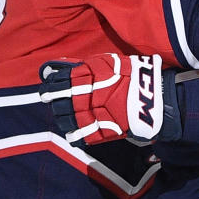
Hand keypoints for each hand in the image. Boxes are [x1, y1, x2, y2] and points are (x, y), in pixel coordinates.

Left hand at [38, 53, 180, 144]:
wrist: (152, 95)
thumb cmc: (131, 74)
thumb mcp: (107, 62)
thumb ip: (84, 65)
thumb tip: (62, 66)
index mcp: (86, 78)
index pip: (59, 82)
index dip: (50, 86)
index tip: (46, 87)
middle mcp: (85, 96)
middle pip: (60, 102)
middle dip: (52, 101)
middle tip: (48, 100)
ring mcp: (92, 115)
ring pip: (66, 119)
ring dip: (61, 117)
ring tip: (61, 116)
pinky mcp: (101, 131)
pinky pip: (81, 136)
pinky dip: (73, 136)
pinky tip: (71, 134)